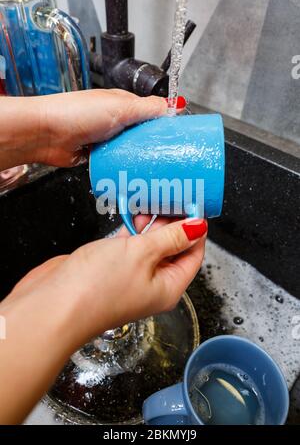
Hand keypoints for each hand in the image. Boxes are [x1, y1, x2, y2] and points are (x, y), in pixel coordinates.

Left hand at [0, 90, 166, 170]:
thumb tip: (174, 104)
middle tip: (168, 157)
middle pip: (144, 135)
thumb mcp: (120, 106)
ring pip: (132, 151)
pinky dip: (124, 166)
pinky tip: (133, 172)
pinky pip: (118, 162)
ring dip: (139, 157)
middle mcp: (116, 121)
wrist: (47, 135)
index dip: (166, 124)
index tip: (179, 137)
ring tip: (153, 167)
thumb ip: (148, 108)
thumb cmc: (76, 113)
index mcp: (123, 104)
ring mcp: (108, 139)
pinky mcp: (99, 156)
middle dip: (154, 145)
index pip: (152, 113)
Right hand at [0, 217, 206, 423]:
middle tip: (171, 196)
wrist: (53, 306)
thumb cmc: (97, 288)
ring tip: (152, 200)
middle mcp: (152, 285)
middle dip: (173, 223)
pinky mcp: (110, 269)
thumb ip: (170, 238)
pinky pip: (129, 246)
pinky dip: (132, 230)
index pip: (193, 254)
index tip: (193, 204)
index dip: (196, 230)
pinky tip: (132, 214)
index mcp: (169, 288)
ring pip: (150, 246)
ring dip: (151, 225)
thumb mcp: (143, 254)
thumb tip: (197, 227)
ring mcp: (130, 277)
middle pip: (172, 249)